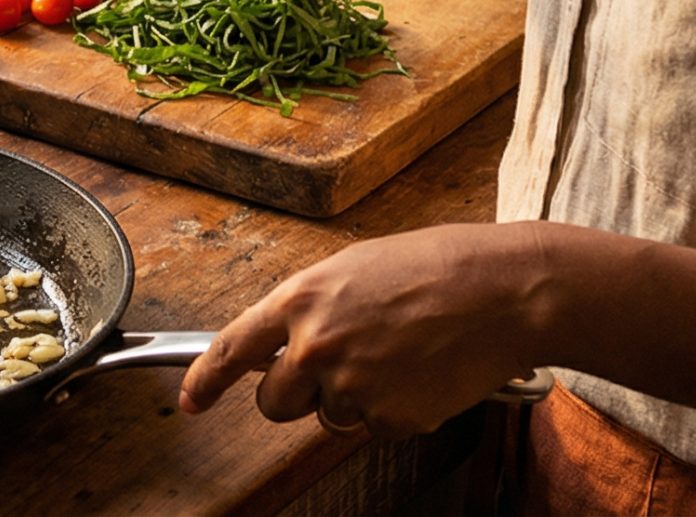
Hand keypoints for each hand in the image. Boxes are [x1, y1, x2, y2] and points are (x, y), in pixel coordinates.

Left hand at [177, 222, 547, 438]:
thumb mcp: (353, 269)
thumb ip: (311, 308)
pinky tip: (422, 372)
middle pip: (274, 402)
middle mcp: (316, 347)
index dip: (205, 381)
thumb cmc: (435, 267)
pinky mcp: (391, 419)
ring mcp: (352, 387)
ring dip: (352, 399)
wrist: (503, 291)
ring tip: (398, 355)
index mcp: (301, 300)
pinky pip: (374, 428)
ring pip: (328, 417)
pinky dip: (396, 409)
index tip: (192, 400)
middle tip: (341, 366)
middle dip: (297, 394)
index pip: (231, 348)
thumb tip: (288, 342)